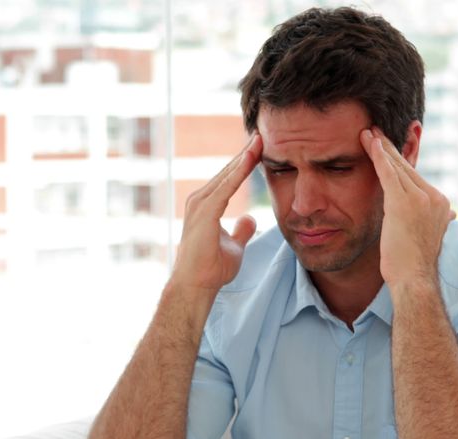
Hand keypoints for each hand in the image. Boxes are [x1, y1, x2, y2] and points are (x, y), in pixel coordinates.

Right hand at [170, 134, 262, 291]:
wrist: (195, 286)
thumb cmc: (210, 270)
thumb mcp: (234, 246)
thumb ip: (241, 230)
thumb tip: (250, 219)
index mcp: (207, 205)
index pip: (230, 178)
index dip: (245, 163)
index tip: (261, 147)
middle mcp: (200, 200)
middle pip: (227, 171)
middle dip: (246, 153)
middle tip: (262, 134)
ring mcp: (199, 205)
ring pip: (226, 176)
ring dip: (243, 158)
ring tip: (259, 140)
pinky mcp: (204, 212)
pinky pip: (225, 188)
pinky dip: (238, 173)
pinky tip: (250, 159)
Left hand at [360, 127, 454, 286]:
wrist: (414, 280)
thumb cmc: (414, 266)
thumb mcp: (429, 237)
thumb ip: (436, 221)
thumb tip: (450, 216)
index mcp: (440, 204)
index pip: (415, 177)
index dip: (399, 161)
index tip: (388, 147)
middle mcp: (434, 197)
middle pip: (406, 167)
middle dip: (389, 149)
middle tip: (375, 131)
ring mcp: (421, 199)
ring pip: (396, 167)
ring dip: (380, 147)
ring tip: (367, 133)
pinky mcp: (404, 202)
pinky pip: (388, 173)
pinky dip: (379, 156)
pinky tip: (370, 142)